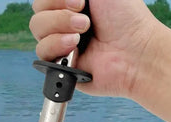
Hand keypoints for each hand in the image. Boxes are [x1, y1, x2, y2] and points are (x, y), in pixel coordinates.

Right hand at [30, 0, 159, 97]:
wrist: (134, 52)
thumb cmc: (126, 18)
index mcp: (73, 4)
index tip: (81, 2)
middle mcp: (65, 23)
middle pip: (38, 13)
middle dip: (59, 14)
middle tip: (86, 22)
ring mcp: (61, 45)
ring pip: (37, 30)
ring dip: (58, 29)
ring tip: (82, 36)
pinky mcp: (59, 66)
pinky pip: (41, 54)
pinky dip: (56, 47)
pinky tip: (75, 49)